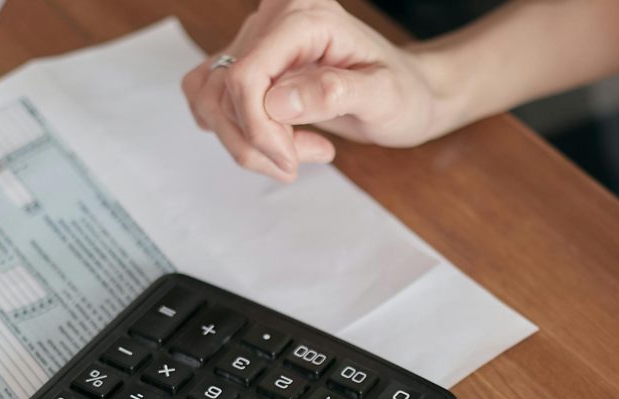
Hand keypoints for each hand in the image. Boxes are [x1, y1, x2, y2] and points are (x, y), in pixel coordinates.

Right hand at [182, 0, 450, 181]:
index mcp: (306, 16)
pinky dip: (237, 133)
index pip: (247, 75)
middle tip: (298, 161)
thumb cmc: (402, 93)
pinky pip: (211, 100)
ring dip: (245, 142)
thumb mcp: (383, 97)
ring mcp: (257, 41)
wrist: (408, 94)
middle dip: (255, 141)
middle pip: (223, 90)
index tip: (290, 161)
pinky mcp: (250, 65)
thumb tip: (279, 102)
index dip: (259, 129)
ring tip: (295, 153)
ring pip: (210, 99)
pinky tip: (279, 141)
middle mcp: (275, 18)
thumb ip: (334, 93)